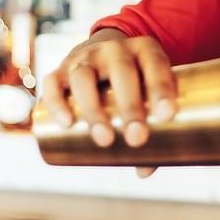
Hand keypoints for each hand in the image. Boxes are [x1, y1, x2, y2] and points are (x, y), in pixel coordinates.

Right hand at [41, 32, 176, 149]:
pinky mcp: (59, 71)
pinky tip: (66, 124)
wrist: (99, 53)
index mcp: (143, 50)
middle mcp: (113, 49)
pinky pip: (53, 83)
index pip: (155, 64)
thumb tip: (145, 170)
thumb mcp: (148, 94)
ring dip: (94, 109)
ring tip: (104, 139)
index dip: (161, 87)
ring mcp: (84, 58)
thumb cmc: (134, 82)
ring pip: (85, 78)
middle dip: (130, 105)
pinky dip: (57, 103)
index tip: (166, 116)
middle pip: (121, 71)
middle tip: (137, 138)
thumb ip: (154, 130)